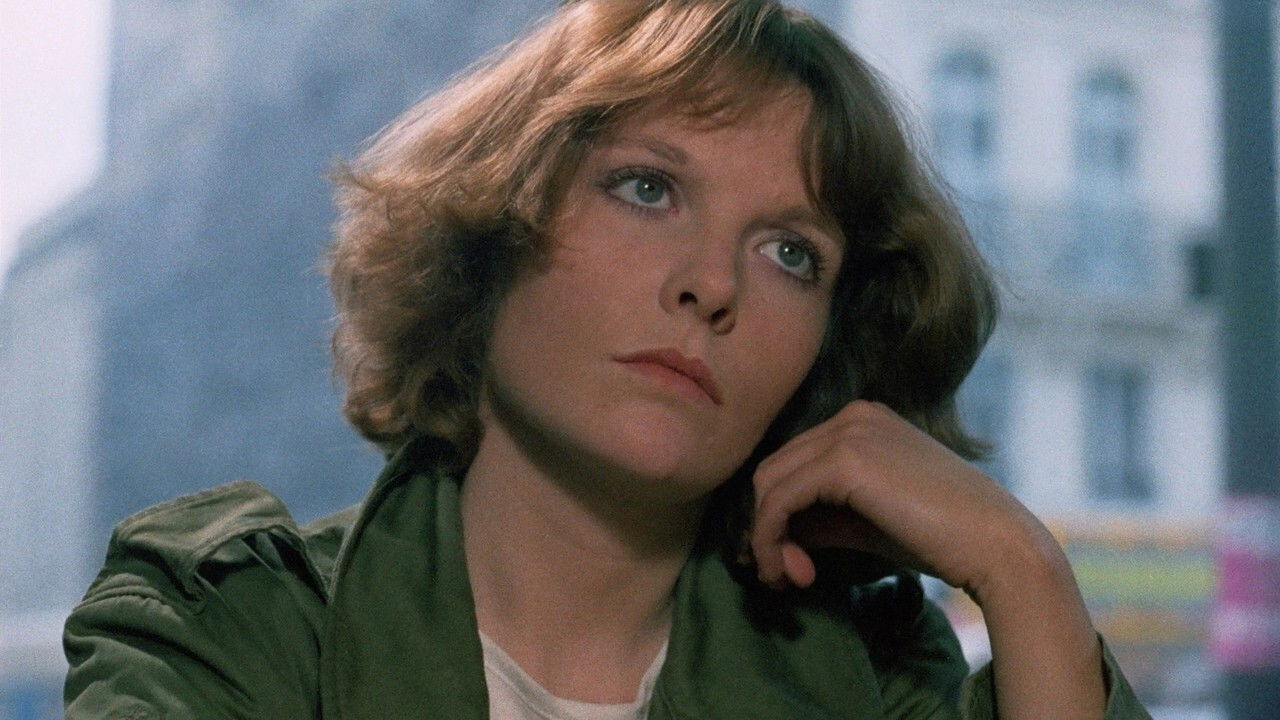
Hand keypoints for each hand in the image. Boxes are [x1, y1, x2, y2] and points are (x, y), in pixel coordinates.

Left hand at [749, 400, 1107, 718]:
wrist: (997, 546)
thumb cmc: (941, 538)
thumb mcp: (867, 521)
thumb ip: (821, 517)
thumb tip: (772, 533)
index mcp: (863, 421)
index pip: (794, 463)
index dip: (780, 515)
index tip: (793, 564)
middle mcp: (853, 416)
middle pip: (775, 470)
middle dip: (769, 528)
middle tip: (785, 577)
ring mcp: (849, 432)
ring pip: (769, 483)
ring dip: (767, 538)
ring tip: (791, 579)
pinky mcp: (844, 460)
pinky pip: (780, 499)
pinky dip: (771, 537)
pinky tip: (792, 569)